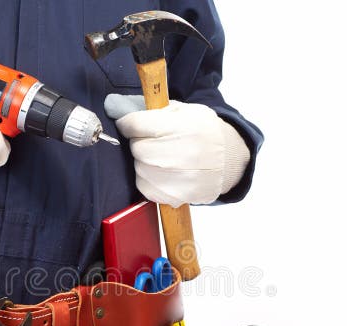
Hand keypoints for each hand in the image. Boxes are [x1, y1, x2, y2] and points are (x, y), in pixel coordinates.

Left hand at [105, 94, 249, 207]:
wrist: (228, 162)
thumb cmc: (204, 133)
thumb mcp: (186, 111)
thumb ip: (156, 110)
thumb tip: (119, 109)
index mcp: (183, 127)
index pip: (136, 124)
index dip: (128, 123)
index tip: (130, 124)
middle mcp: (181, 154)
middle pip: (137, 148)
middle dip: (139, 143)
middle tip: (152, 141)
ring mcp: (177, 179)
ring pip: (139, 168)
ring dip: (143, 161)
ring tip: (161, 157)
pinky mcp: (174, 196)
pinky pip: (144, 186)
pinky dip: (148, 179)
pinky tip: (162, 172)